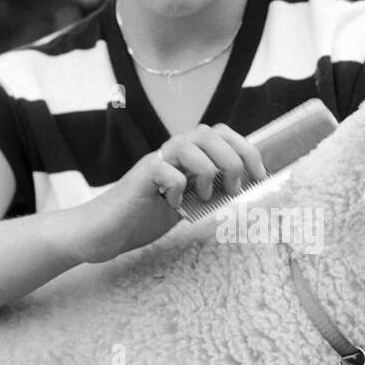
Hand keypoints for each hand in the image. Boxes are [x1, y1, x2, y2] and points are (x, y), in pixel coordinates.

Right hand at [57, 123, 266, 263]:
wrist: (103, 231)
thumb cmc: (144, 217)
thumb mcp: (186, 203)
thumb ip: (208, 191)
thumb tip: (242, 188)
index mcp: (185, 156)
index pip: (221, 133)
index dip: (247, 149)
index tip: (261, 175)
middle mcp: (171, 152)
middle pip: (210, 132)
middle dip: (233, 158)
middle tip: (235, 188)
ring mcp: (155, 162)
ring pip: (189, 144)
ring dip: (207, 170)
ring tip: (204, 195)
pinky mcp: (140, 178)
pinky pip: (167, 171)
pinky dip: (178, 189)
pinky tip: (173, 205)